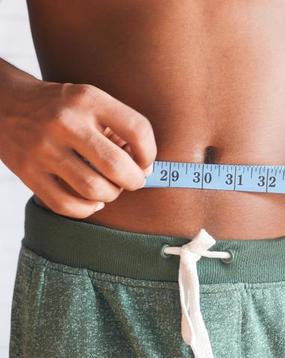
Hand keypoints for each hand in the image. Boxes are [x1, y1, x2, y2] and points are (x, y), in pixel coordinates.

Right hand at [0, 81, 155, 217]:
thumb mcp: (90, 101)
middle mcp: (65, 122)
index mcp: (87, 99)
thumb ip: (119, 128)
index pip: (137, 130)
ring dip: (111, 195)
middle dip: (135, 180)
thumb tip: (144, 168)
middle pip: (117, 166)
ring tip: (110, 187)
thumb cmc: (62, 107)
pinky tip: (92, 200)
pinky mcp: (27, 172)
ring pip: (94, 189)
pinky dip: (87, 209)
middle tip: (133, 180)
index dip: (149, 153)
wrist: (4, 103)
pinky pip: (66, 205)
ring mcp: (43, 149)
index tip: (145, 161)